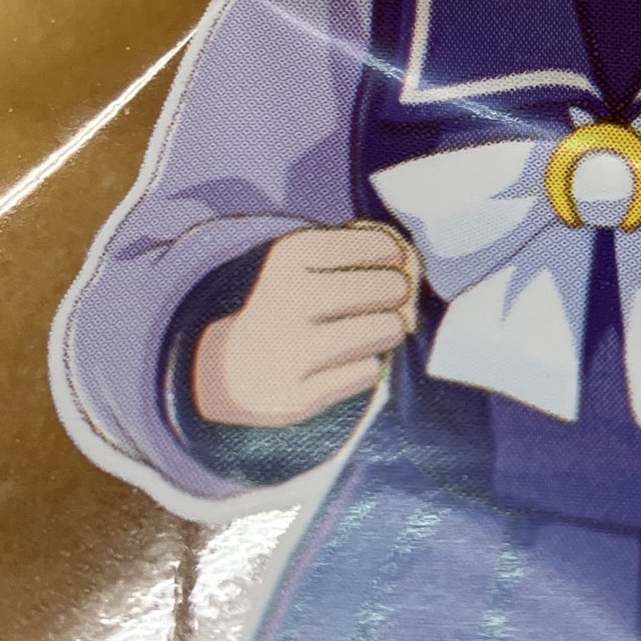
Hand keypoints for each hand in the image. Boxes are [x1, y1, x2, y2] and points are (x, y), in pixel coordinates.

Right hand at [192, 222, 420, 426]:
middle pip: (387, 288)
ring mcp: (291, 350)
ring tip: (379, 330)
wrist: (227, 369)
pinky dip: (368, 366)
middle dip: (399, 293)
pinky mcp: (300, 394)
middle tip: (392, 300)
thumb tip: (413, 264)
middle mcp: (287, 298)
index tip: (393, 262)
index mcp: (290, 257)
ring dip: (391, 330)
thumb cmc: (287, 309)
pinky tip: (349, 362)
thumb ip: (357, 254)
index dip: (394, 255)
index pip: (376, 245)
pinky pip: (368, 372)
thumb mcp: (303, 267)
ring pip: (384, 330)